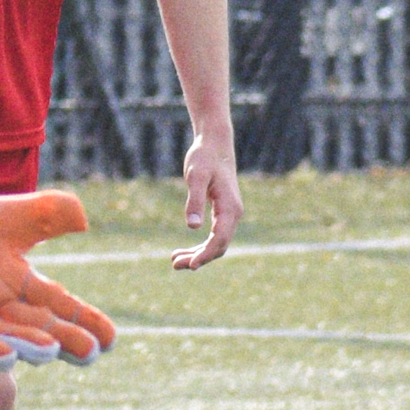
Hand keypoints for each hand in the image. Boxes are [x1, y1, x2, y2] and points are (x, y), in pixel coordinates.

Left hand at [0, 192, 115, 371]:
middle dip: (64, 339)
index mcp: (20, 284)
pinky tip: (5, 359)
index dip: (85, 322)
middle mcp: (1, 307)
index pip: (60, 306)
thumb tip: (85, 218)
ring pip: (6, 336)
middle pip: (39, 327)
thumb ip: (47, 214)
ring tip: (51, 352)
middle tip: (92, 353)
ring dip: (28, 345)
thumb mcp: (8, 216)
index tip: (111, 339)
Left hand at [175, 130, 242, 269]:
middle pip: (219, 246)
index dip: (206, 254)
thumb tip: (193, 228)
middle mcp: (234, 214)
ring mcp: (230, 214)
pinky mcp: (223, 212)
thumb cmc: (204, 158)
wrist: (215, 144)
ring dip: (197, 254)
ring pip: (216, 243)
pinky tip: (182, 250)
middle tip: (174, 265)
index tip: (191, 265)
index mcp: (230, 208)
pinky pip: (214, 236)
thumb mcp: (195, 177)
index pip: (220, 239)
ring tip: (174, 261)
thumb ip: (194, 201)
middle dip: (198, 258)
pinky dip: (200, 245)